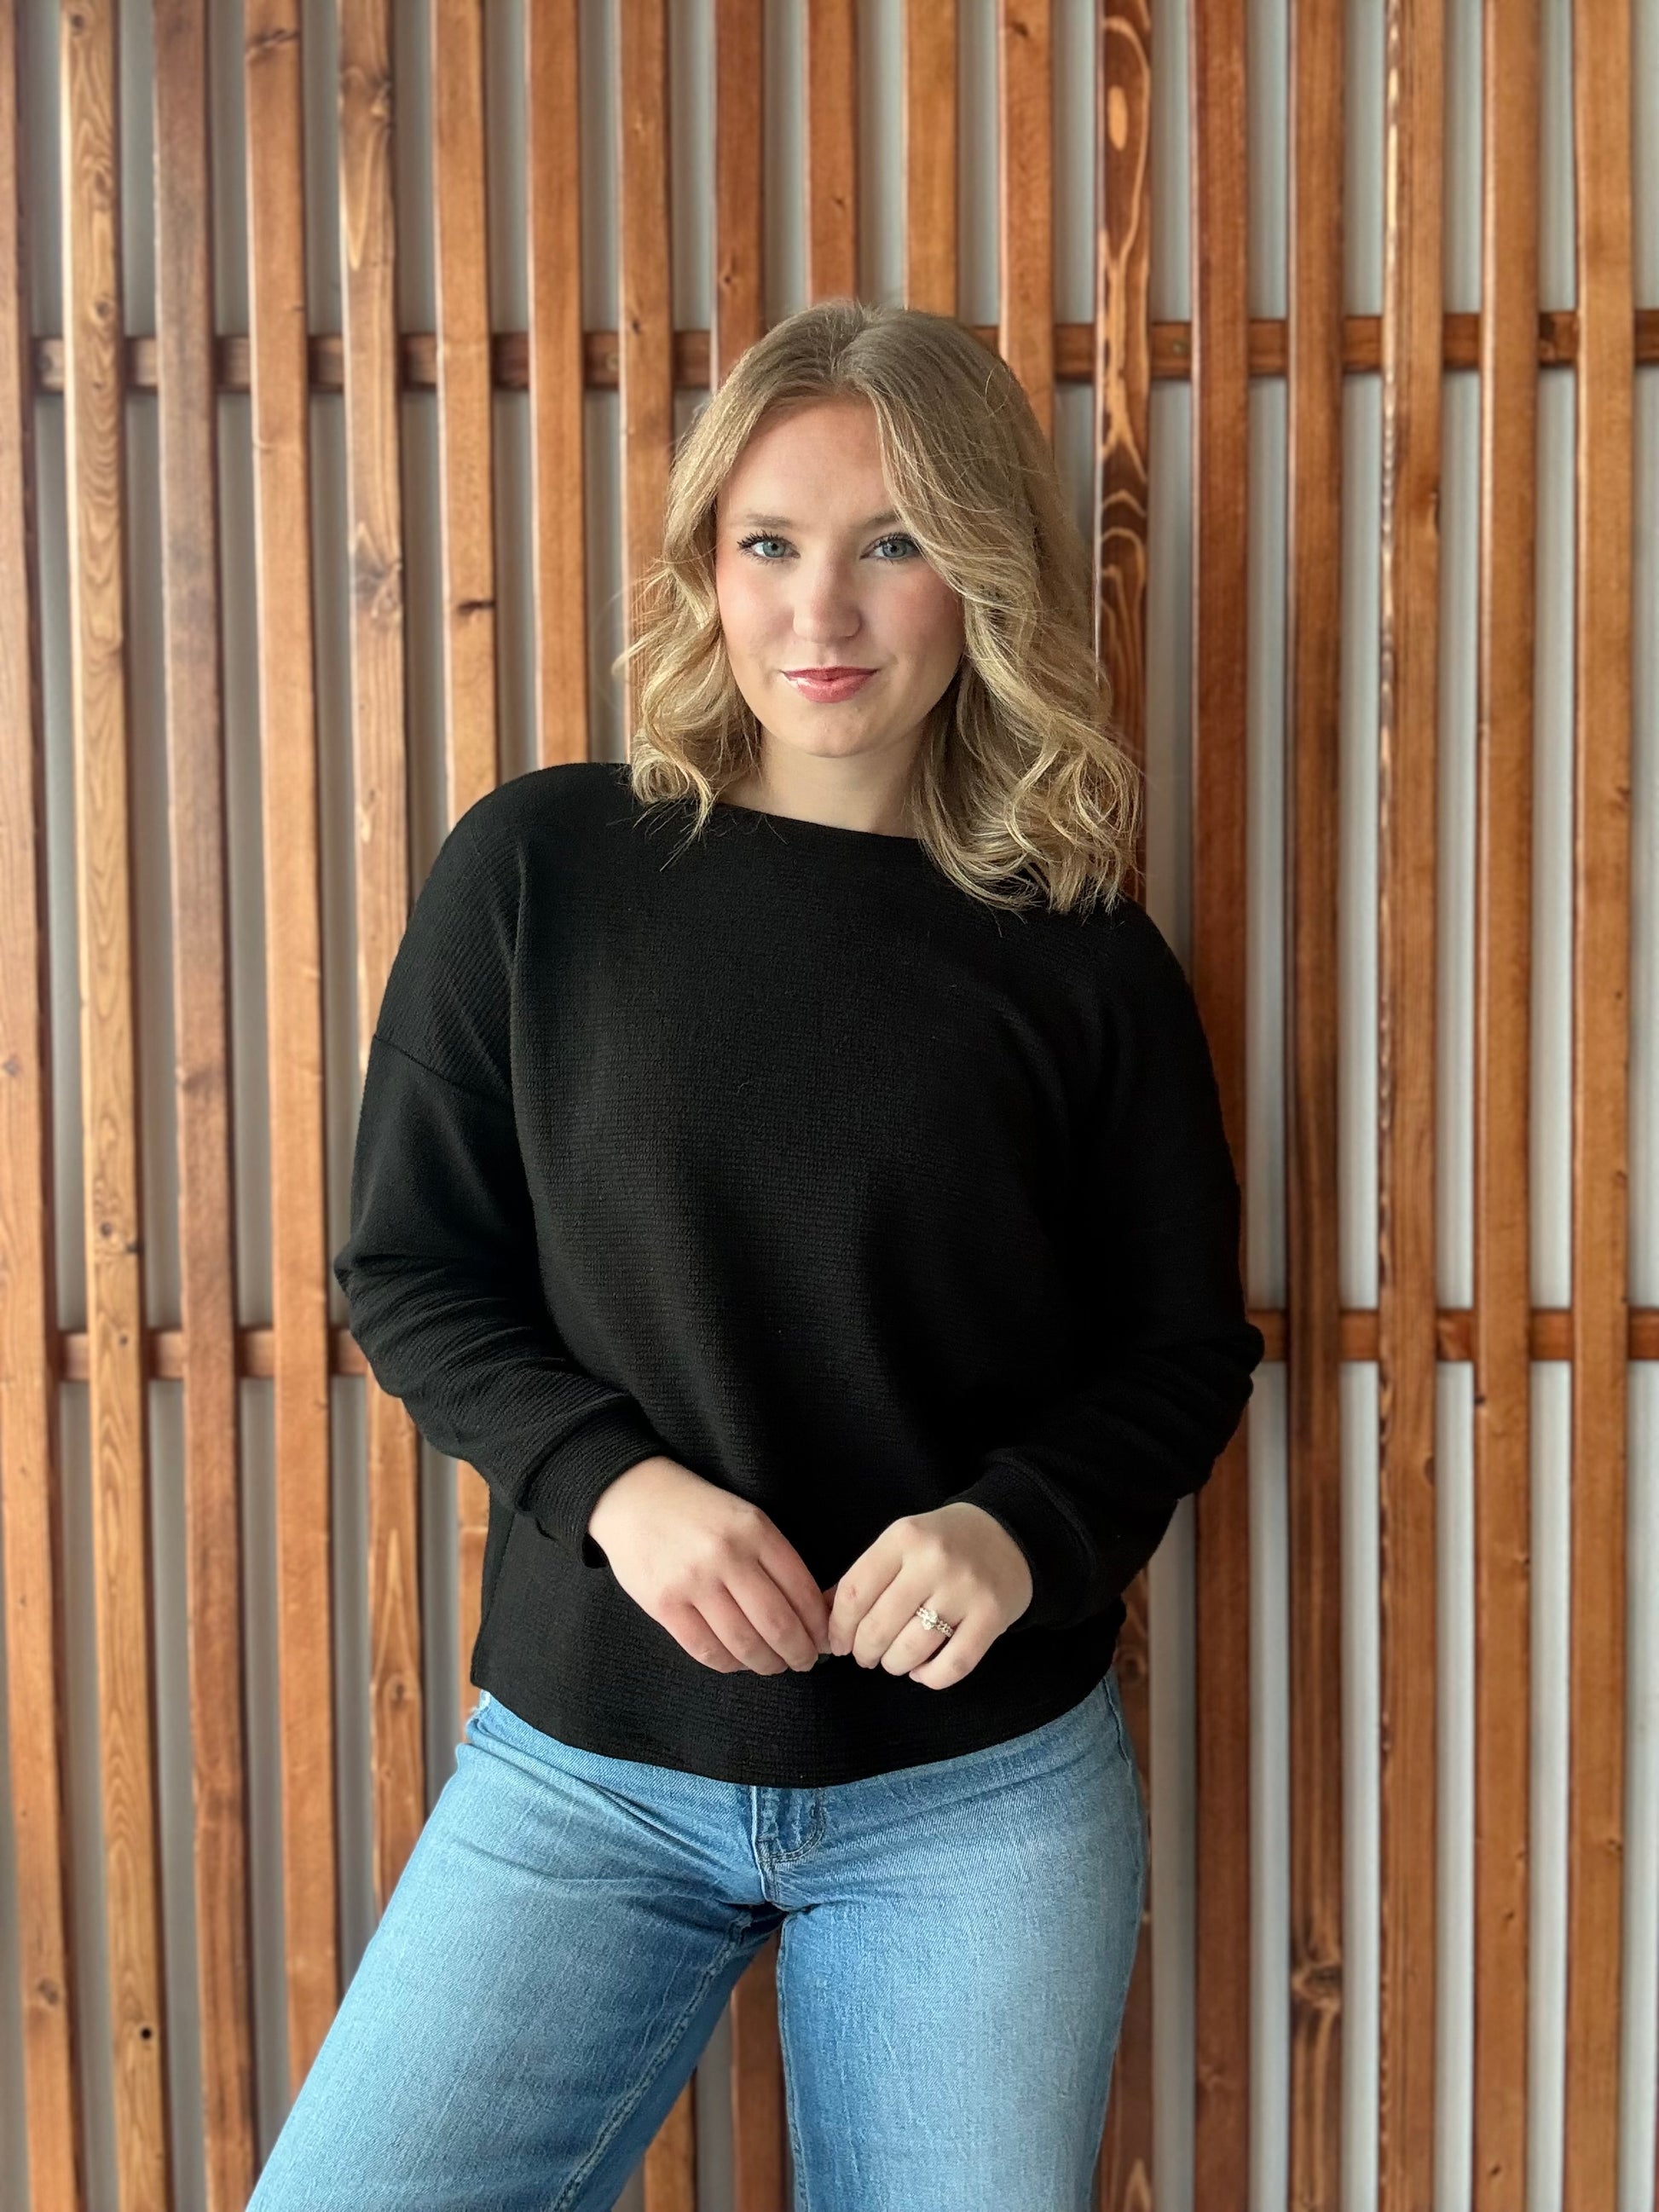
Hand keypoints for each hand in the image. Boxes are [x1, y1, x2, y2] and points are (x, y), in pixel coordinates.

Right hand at [586, 1456, 832, 1674]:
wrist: (634, 1497)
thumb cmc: (698, 1512)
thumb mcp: (746, 1518)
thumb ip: (776, 1559)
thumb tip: (813, 1613)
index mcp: (755, 1530)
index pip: (801, 1590)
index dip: (818, 1625)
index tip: (825, 1640)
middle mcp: (726, 1556)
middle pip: (777, 1623)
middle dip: (799, 1652)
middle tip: (805, 1662)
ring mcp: (693, 1582)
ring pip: (744, 1643)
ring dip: (767, 1664)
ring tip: (774, 1665)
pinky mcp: (664, 1605)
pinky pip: (706, 1650)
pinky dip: (730, 1664)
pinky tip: (739, 1661)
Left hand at [819, 1503, 1033, 1688]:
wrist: (1009, 1535)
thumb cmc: (943, 1544)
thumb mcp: (900, 1545)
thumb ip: (864, 1578)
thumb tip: (821, 1619)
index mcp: (904, 1538)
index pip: (854, 1592)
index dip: (839, 1627)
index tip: (838, 1643)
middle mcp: (934, 1561)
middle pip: (879, 1626)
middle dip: (864, 1652)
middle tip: (866, 1656)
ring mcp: (966, 1589)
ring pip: (912, 1649)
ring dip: (894, 1665)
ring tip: (894, 1661)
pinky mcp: (993, 1616)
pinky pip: (953, 1666)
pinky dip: (930, 1678)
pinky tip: (924, 1669)